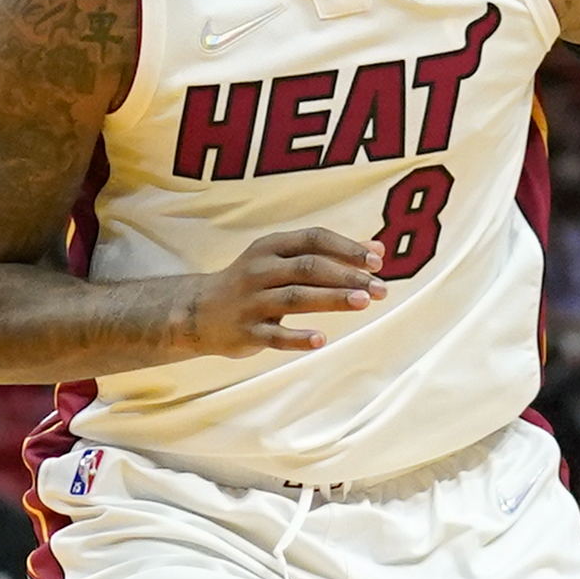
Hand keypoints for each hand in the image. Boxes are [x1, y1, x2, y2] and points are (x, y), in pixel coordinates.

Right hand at [178, 227, 382, 357]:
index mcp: (271, 247)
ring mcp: (252, 302)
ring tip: (363, 303)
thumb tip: (379, 250)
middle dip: (347, 276)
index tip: (377, 261)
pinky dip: (298, 338)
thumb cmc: (254, 282)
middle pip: (308, 268)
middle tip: (381, 288)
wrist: (199, 312)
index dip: (347, 248)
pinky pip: (275, 336)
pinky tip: (322, 339)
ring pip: (295, 298)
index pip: (314, 239)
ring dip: (331, 299)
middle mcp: (260, 270)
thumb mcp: (283, 259)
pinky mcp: (246, 331)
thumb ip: (328, 254)